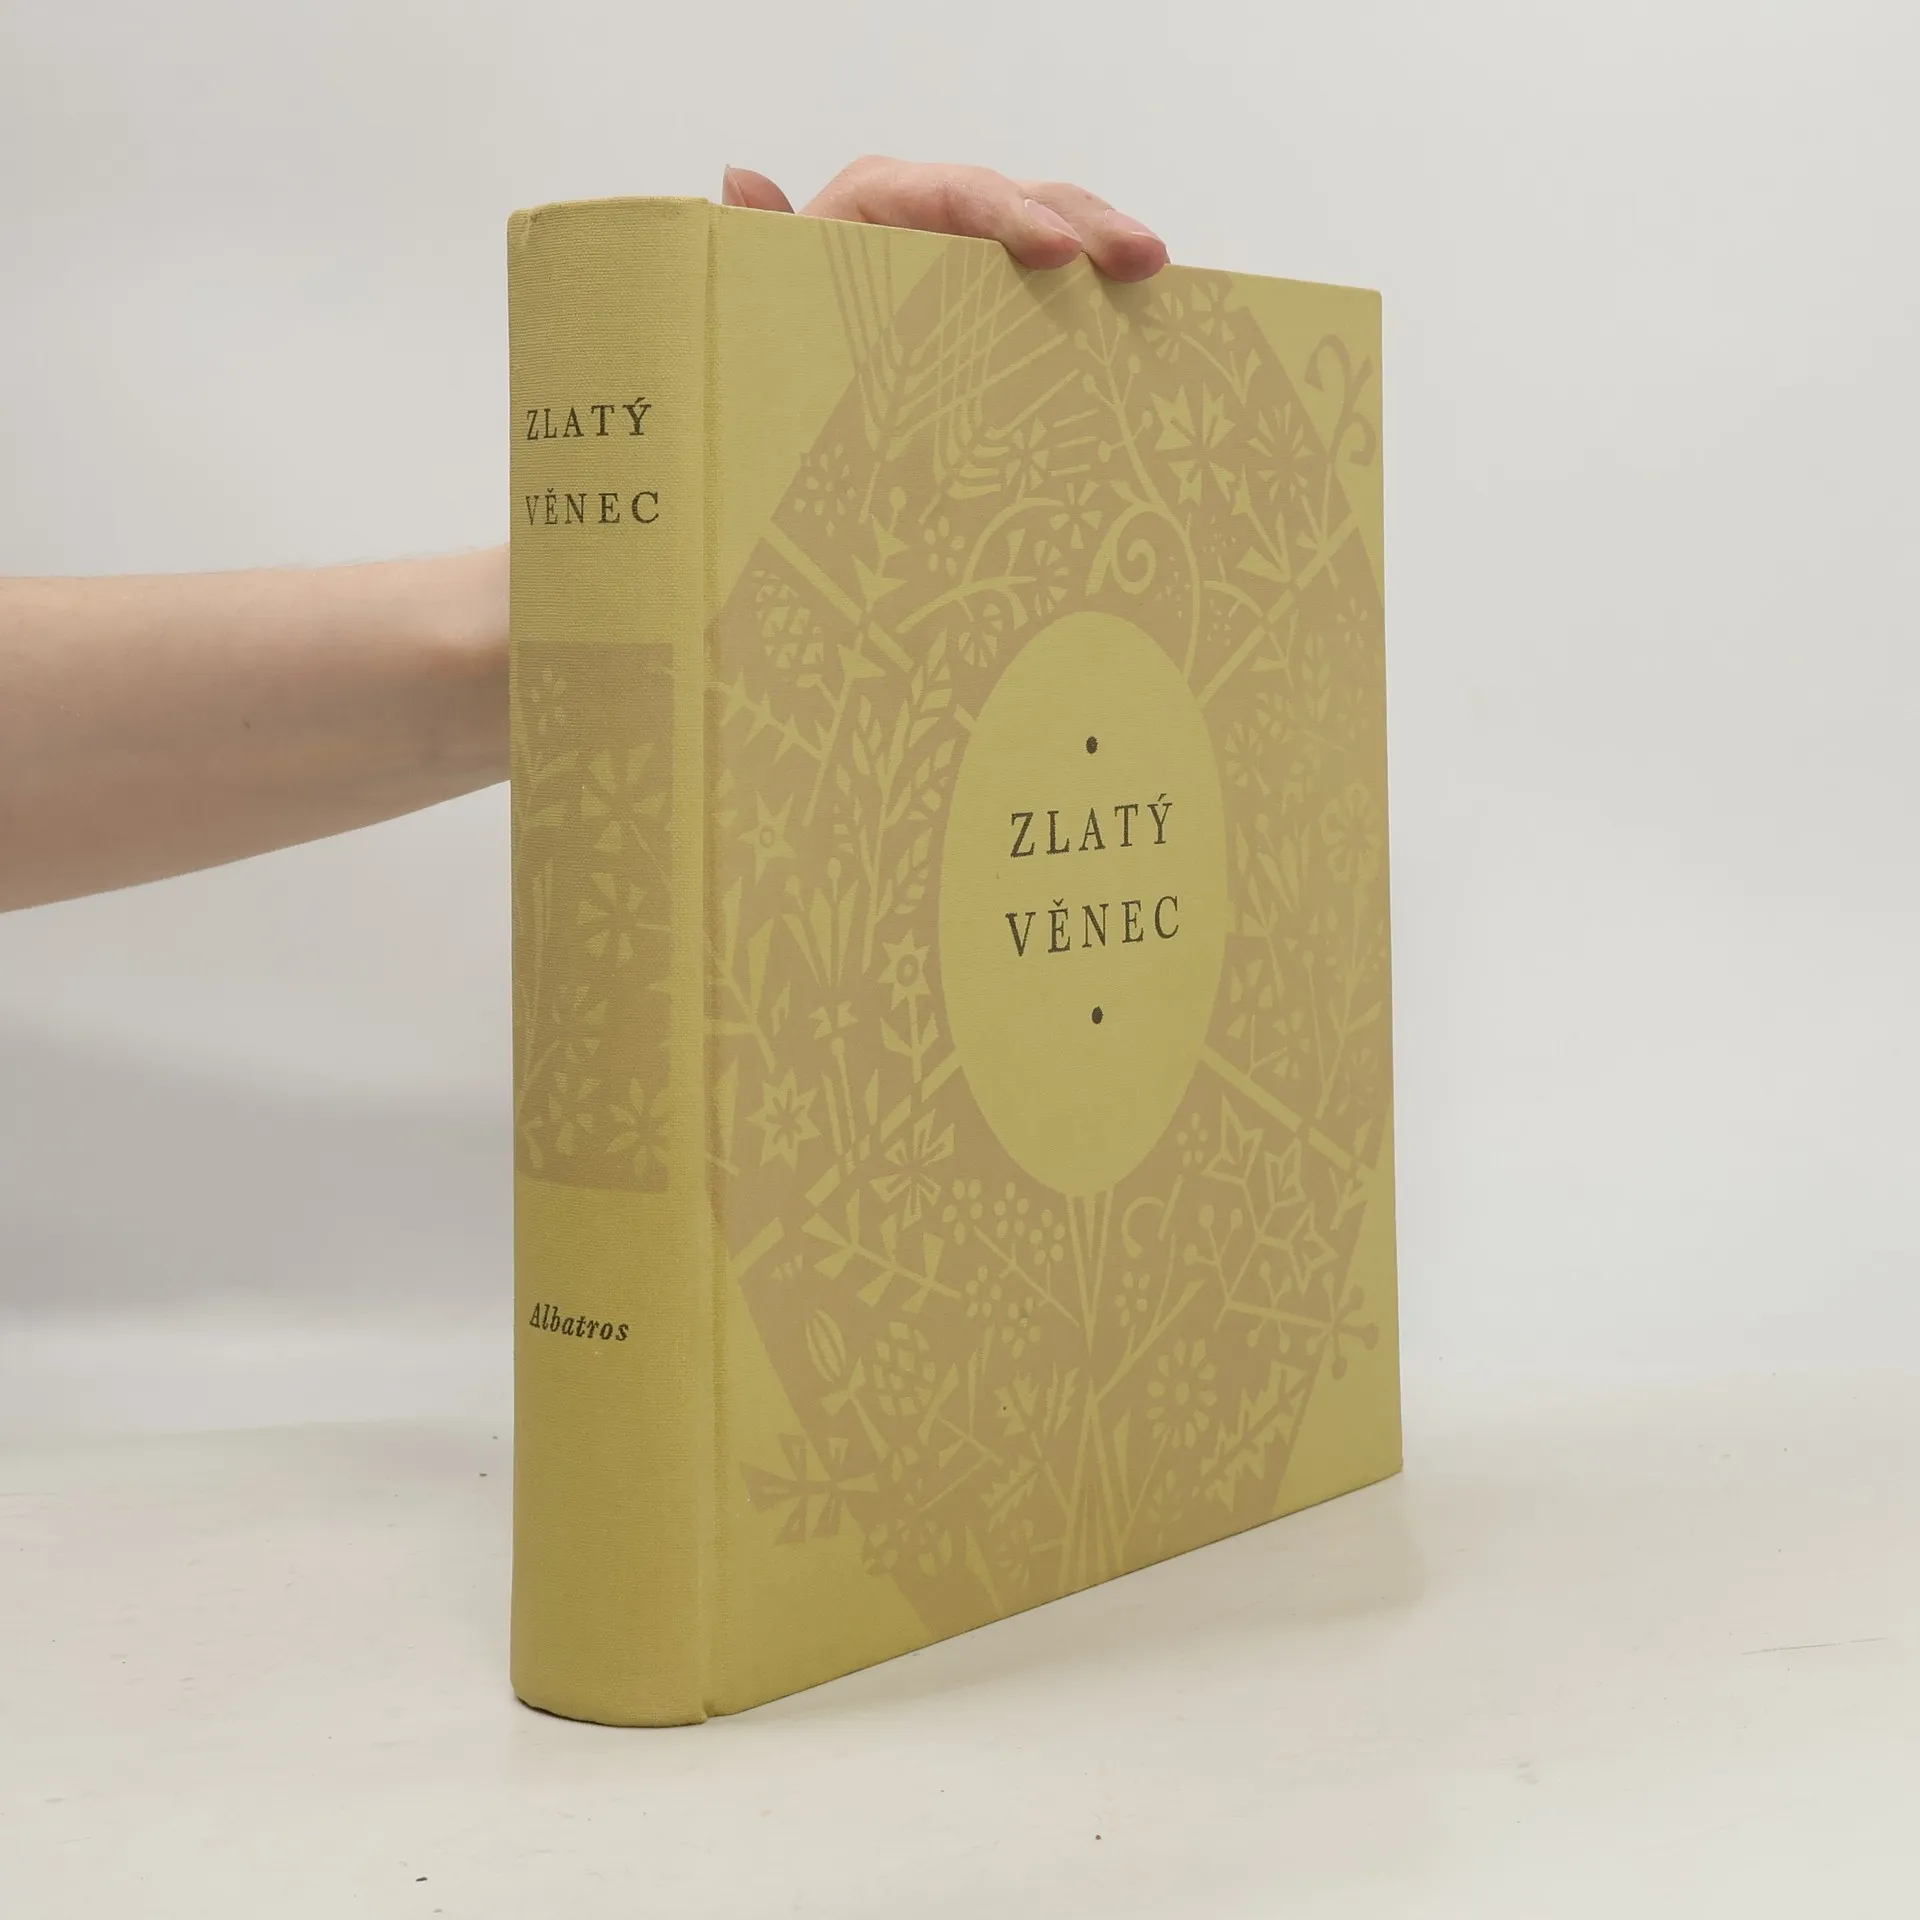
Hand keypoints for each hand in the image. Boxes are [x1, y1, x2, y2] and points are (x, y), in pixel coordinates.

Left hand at [721, 156, 1168, 283]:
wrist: (794, 362)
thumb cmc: (781, 315)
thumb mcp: (768, 285)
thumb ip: (759, 242)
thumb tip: (740, 182)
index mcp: (883, 197)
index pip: (959, 192)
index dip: (1013, 215)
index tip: (1056, 254)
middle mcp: (940, 208)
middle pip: (1027, 199)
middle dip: (1089, 225)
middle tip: (1144, 258)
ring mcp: (979, 246)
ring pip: (1057, 229)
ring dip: (1109, 248)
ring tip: (1156, 274)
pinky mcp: (1003, 286)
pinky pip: (1060, 279)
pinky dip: (1099, 290)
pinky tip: (1145, 313)